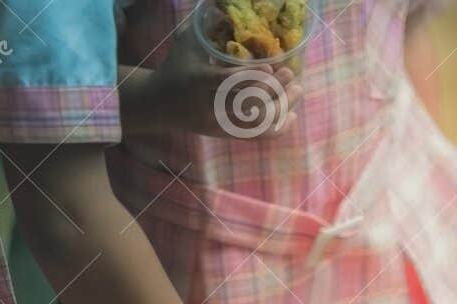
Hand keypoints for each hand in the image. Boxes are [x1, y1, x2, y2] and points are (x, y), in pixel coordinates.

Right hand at [130, 20, 300, 138]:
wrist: (159, 104)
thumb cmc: (175, 67)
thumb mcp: (186, 43)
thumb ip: (206, 24)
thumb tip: (223, 3)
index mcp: (198, 81)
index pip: (227, 83)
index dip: (252, 78)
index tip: (272, 68)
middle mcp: (208, 106)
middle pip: (246, 103)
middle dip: (273, 90)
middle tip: (292, 74)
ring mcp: (217, 123)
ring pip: (254, 122)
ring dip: (280, 107)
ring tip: (297, 90)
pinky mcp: (224, 134)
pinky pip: (254, 136)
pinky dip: (275, 128)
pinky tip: (291, 116)